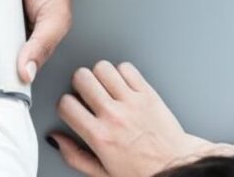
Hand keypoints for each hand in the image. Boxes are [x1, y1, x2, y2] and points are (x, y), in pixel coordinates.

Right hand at [50, 62, 226, 176]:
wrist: (177, 166)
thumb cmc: (142, 172)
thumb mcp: (102, 173)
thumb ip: (75, 156)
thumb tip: (55, 139)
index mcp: (100, 137)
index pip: (66, 104)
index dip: (65, 105)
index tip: (72, 108)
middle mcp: (114, 116)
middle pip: (82, 78)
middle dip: (79, 84)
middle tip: (87, 94)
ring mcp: (132, 102)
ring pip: (103, 68)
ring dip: (100, 75)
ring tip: (105, 88)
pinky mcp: (148, 93)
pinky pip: (127, 68)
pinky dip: (122, 72)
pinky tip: (123, 85)